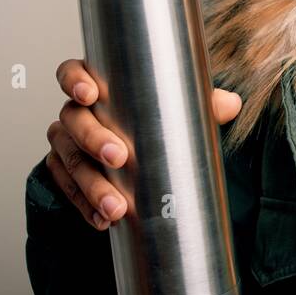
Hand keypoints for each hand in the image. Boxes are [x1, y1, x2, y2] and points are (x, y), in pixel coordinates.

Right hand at [44, 58, 242, 229]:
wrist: (136, 153)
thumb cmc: (153, 119)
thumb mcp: (177, 108)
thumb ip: (202, 103)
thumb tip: (231, 104)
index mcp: (97, 87)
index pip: (72, 73)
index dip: (75, 80)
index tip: (91, 94)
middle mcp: (75, 113)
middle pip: (73, 121)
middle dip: (94, 139)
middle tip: (120, 157)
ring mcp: (66, 143)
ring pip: (70, 160)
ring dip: (92, 185)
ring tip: (116, 206)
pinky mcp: (64, 173)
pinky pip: (68, 189)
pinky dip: (85, 206)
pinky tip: (103, 220)